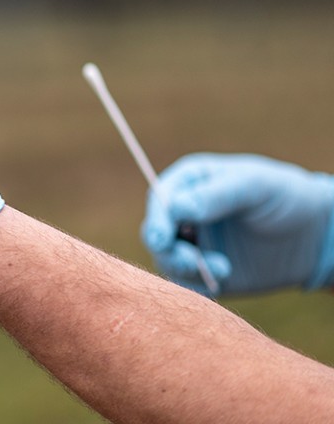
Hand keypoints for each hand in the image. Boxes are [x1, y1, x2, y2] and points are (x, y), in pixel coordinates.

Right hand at [141, 153, 333, 294]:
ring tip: (224, 270)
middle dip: (168, 249)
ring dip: (187, 269)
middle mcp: (184, 214)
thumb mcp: (256, 187)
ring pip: (167, 260)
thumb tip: (176, 207)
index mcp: (190, 183)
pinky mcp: (203, 272)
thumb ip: (217, 195)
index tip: (162, 239)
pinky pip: (186, 284)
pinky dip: (196, 287)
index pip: (161, 200)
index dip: (157, 219)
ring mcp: (192, 244)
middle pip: (155, 233)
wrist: (314, 236)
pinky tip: (223, 281)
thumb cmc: (285, 198)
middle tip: (192, 261)